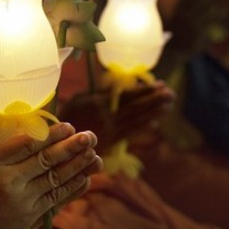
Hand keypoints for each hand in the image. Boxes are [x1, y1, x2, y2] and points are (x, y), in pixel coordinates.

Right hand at [0, 123, 101, 228]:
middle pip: (45, 160)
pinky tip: (84, 177)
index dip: (51, 134)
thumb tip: (17, 124)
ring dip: (77, 166)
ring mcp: (20, 200)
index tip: (67, 126)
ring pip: (55, 179)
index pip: (27, 143)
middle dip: (71, 146)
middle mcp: (8, 181)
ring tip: (94, 153)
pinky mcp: (28, 216)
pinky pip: (55, 199)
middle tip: (89, 136)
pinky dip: (72, 188)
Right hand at [59, 82, 174, 149]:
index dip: (145, 90)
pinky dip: (142, 128)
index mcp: (99, 103)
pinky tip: (153, 124)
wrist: (57, 141)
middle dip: (155, 100)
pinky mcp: (110, 143)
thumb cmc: (67, 114)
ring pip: (136, 121)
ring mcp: (110, 131)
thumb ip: (100, 93)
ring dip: (154, 113)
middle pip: (136, 108)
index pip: (128, 95)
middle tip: (170, 93)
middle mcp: (107, 117)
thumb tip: (119, 87)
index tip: (160, 85)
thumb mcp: (81, 98)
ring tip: (168, 105)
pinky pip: (129, 134)